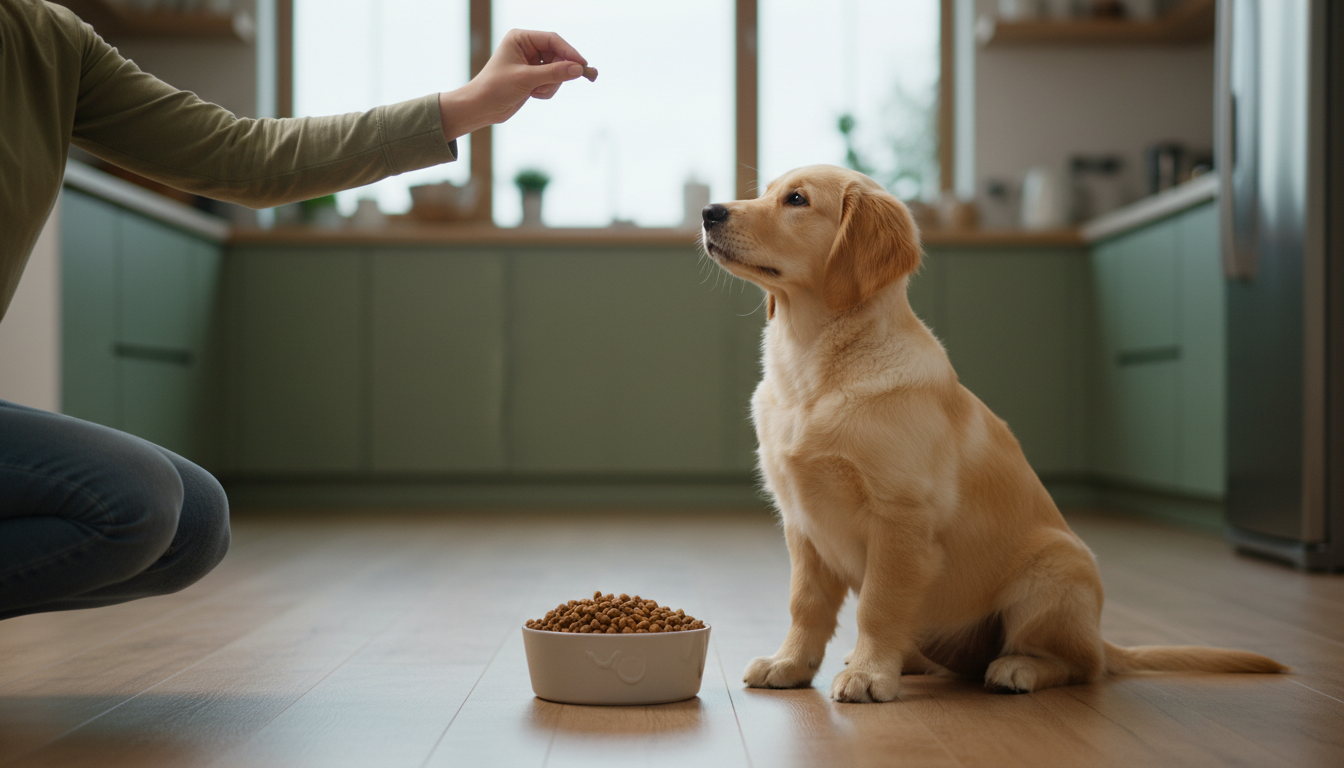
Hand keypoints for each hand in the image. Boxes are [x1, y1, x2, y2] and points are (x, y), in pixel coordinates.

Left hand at [438, 29, 587, 140]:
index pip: (552, 40)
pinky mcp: (533, 77)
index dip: (569, 52)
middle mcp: (526, 47)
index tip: (582, 66)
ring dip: (551, 85)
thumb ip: (554, 73)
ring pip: (557, 71)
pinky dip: (547, 90)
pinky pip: (552, 82)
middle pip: (558, 55)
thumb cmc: (496, 88)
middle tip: (567, 82)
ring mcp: (531, 63)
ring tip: (536, 92)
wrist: (481, 108)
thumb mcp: (526, 79)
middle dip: (558, 73)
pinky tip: (532, 95)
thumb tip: (578, 69)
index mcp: (520, 38)